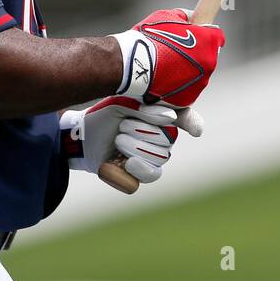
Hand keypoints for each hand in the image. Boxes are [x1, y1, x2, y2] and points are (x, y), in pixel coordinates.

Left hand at [59, 98, 204, 182]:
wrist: (84, 136)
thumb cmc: (105, 115)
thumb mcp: (122, 104)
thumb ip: (147, 108)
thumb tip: (171, 117)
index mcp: (161, 116)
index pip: (186, 118)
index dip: (192, 123)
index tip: (195, 130)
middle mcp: (163, 138)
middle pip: (168, 140)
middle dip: (141, 132)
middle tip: (122, 127)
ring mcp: (154, 158)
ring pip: (159, 159)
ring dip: (134, 148)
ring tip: (117, 141)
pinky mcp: (141, 175)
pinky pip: (149, 176)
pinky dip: (134, 169)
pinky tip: (121, 161)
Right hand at [109, 8, 224, 106]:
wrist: (133, 64)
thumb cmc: (150, 38)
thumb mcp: (167, 16)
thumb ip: (185, 16)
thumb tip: (191, 16)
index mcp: (208, 42)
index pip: (216, 36)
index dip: (206, 34)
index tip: (196, 34)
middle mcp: (209, 64)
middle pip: (207, 57)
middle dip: (195, 54)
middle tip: (175, 51)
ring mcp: (199, 84)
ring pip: (197, 75)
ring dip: (187, 70)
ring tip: (166, 66)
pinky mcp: (187, 98)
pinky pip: (186, 89)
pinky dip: (178, 84)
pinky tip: (164, 77)